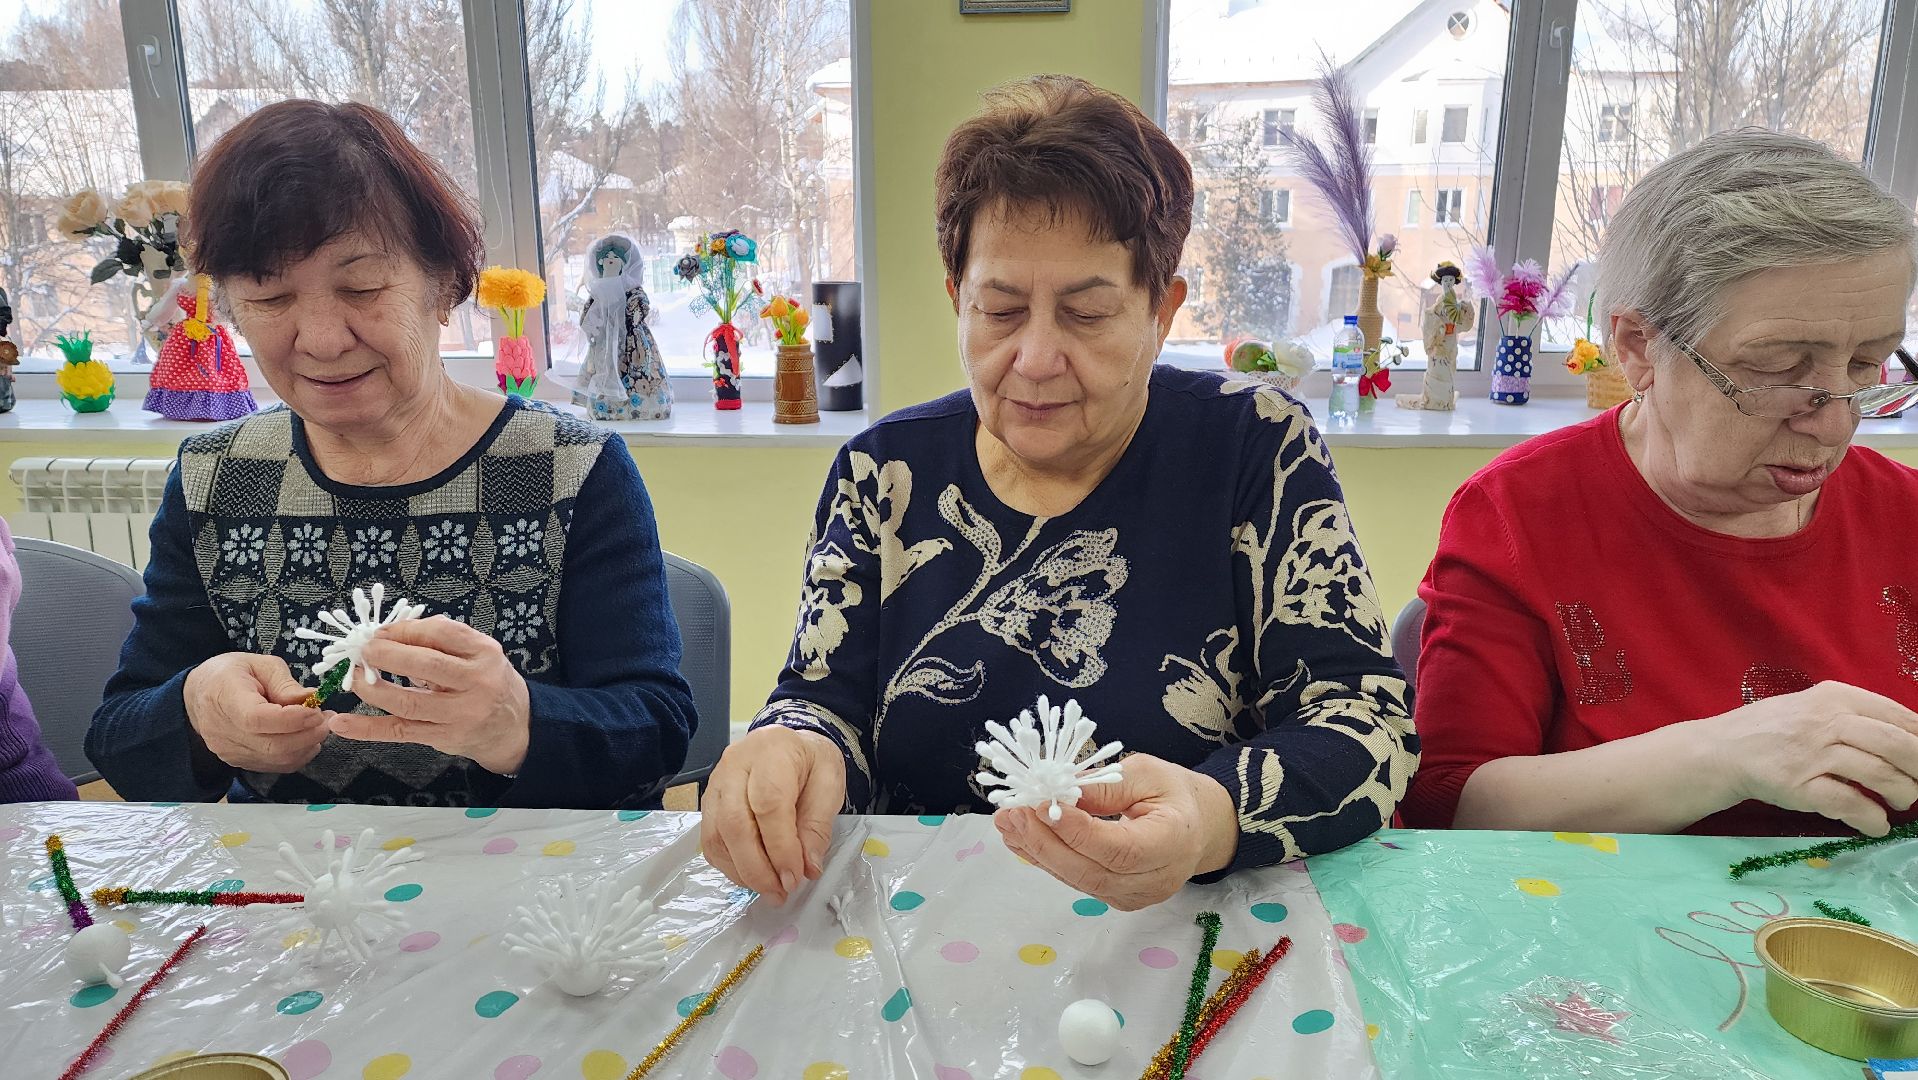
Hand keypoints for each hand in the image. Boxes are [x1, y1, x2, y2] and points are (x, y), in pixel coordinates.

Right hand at [184, 652, 330, 772]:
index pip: (257, 719)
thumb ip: (286, 684)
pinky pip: (274, 766)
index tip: (317, 711)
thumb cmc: (232, 674)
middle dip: (308, 734)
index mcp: (225, 697)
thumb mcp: (260, 664)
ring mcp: (229, 751)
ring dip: (306, 746)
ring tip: (320, 726)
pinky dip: (297, 755)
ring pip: (276, 760)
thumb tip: (313, 698)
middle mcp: (223, 730)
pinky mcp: (238, 762)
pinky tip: (306, 739)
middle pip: (271, 745)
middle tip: (327, 719)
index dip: (292, 720)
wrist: (200, 694)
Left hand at [334, 616, 531, 775]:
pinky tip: (341, 723)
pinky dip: (366, 729)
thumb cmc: (489, 682)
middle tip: (362, 649)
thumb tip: (393, 631)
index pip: (442, 633)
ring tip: (351, 676)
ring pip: (408, 702)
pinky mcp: (442, 737)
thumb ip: (444, 640)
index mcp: (485, 654)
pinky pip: (399, 732)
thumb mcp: (479, 654)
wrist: (514, 728)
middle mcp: (476, 683)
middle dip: (386, 654)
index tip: (382, 631)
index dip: (406, 630)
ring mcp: (459, 714)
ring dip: (372, 688)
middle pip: (425, 665)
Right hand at [700, 725, 845, 904]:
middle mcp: (735, 764)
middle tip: (780, 892)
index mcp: (772, 751)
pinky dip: (730, 866)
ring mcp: (715, 783)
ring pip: (717, 835)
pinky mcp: (708, 802)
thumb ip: (818, 826)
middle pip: (734, 822)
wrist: (789, 746)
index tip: (794, 877)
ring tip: (770, 890)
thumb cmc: (811, 763)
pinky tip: (753, 876)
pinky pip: (710, 841)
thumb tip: (807, 868)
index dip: (780, 847)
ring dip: (742, 872)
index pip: (768, 804)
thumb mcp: (829, 785)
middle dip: (757, 867)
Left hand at [995, 753, 1239, 910]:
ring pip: (1079, 881)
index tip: (1041, 806)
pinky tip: (1021, 838)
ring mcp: (1134, 896)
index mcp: (1172, 843)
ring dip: (1038, 852)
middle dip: (1046, 844)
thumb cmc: (1173, 793)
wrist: (1198, 826)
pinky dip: (1047, 859)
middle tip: (1013, 814)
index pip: (1118, 849)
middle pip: (1092, 873)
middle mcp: (1154, 880)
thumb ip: (1105, 786)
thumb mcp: (1146, 773)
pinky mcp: (1116, 898)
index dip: (1076, 832)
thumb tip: (1059, 792)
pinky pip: (1077, 881)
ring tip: (1007, 823)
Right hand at [1702, 680, 1917, 835]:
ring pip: (1878, 774)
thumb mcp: (1813, 708)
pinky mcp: (1798, 786)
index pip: (1897, 715)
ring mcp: (1811, 754)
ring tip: (1900, 802)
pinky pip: (1849, 804)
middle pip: (1895, 743)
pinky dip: (1871, 818)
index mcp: (1834, 696)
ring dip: (1901, 794)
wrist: (1719, 750)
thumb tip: (1910, 736)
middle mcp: (1824, 721)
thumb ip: (1855, 716)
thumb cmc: (1772, 730)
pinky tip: (1876, 825)